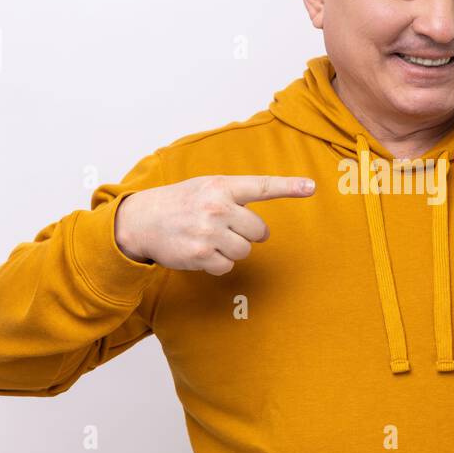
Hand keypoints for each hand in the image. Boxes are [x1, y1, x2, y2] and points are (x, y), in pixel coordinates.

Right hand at [114, 174, 315, 274]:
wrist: (142, 220)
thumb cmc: (180, 202)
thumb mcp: (206, 187)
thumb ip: (235, 195)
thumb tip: (263, 219)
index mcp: (221, 186)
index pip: (261, 186)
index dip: (289, 187)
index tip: (311, 187)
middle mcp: (217, 207)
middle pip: (259, 231)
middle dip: (248, 233)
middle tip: (225, 228)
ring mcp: (209, 232)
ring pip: (245, 251)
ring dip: (231, 249)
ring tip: (209, 238)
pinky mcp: (201, 255)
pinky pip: (227, 266)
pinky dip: (217, 263)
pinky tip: (201, 251)